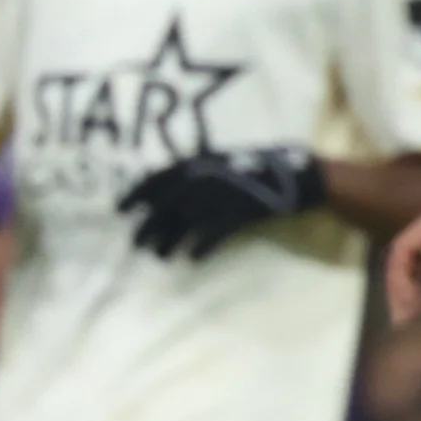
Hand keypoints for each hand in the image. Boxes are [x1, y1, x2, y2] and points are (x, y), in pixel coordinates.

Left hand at [119, 147, 324, 258]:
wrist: (298, 175)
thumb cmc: (260, 166)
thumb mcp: (224, 162)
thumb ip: (200, 172)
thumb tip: (171, 191)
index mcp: (202, 161)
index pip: (160, 176)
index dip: (138, 192)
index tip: (121, 210)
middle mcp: (209, 176)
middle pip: (168, 203)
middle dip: (149, 224)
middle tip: (137, 244)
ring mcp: (226, 194)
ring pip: (188, 220)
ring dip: (171, 239)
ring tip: (161, 256)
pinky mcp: (243, 212)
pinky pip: (216, 232)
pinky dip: (203, 246)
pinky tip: (193, 259)